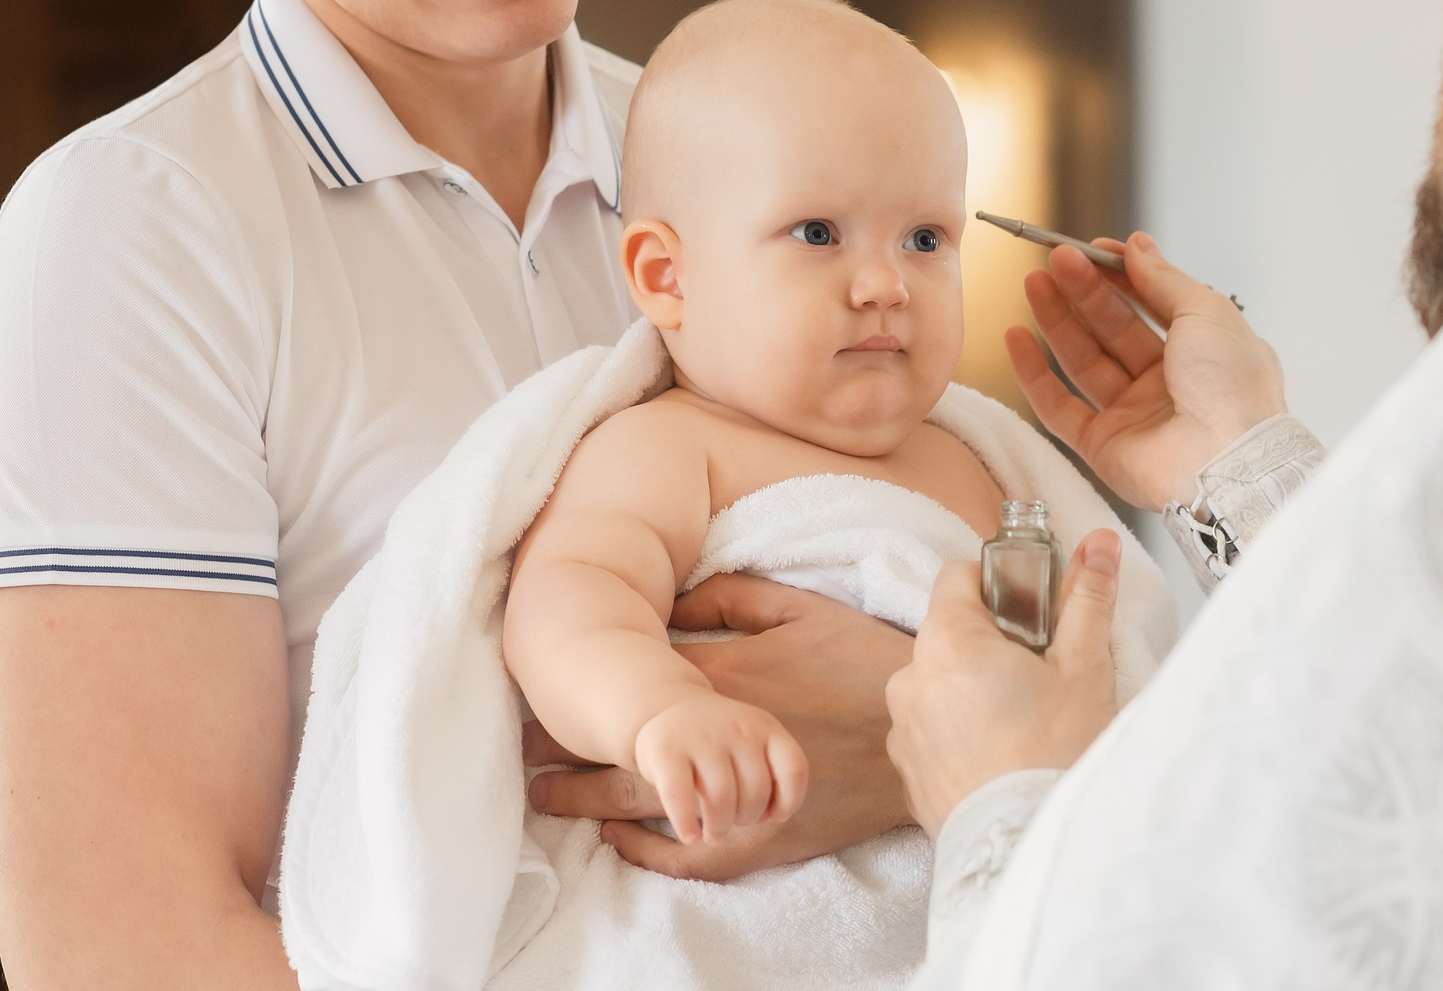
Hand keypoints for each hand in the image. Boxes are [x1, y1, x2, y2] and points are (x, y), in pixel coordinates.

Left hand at [527, 575, 913, 879]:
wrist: (925, 726)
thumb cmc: (863, 658)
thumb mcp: (799, 606)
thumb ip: (732, 595)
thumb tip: (680, 592)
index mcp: (720, 675)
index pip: (627, 682)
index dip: (577, 686)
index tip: (536, 681)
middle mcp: (714, 736)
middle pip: (615, 748)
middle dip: (560, 747)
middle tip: (518, 747)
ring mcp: (733, 793)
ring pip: (638, 802)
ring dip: (582, 796)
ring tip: (541, 793)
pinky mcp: (758, 838)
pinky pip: (684, 851)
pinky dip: (641, 846)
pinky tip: (612, 836)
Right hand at [631, 693, 807, 844]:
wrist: (668, 704)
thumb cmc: (718, 740)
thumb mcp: (753, 740)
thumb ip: (769, 771)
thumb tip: (771, 816)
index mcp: (765, 727)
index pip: (793, 769)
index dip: (788, 802)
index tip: (771, 815)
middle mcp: (737, 728)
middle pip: (756, 792)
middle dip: (747, 819)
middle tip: (733, 823)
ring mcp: (701, 737)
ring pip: (722, 798)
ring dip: (720, 828)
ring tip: (713, 834)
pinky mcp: (666, 750)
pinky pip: (680, 797)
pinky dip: (685, 823)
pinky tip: (690, 835)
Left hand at [885, 530, 1123, 834]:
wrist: (1028, 848)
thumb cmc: (1055, 755)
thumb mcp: (1084, 667)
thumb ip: (1087, 597)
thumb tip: (1098, 543)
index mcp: (946, 640)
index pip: (956, 576)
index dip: (997, 584)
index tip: (1033, 610)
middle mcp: (910, 679)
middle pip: (950, 634)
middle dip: (992, 644)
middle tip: (1041, 673)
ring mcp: (902, 730)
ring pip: (940, 685)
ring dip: (973, 691)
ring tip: (1024, 724)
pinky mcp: (907, 774)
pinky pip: (932, 733)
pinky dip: (960, 735)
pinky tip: (1002, 757)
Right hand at [1007, 232, 1288, 508]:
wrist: (1226, 463)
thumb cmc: (1232, 388)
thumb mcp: (1207, 312)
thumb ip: (1164, 279)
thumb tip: (1138, 246)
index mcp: (1202, 350)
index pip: (1152, 303)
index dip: (1123, 275)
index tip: (1094, 250)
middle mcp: (1168, 382)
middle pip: (1114, 328)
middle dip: (1085, 291)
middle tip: (1057, 260)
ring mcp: (1134, 415)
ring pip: (1084, 360)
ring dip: (1057, 320)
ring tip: (1034, 283)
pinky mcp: (1103, 446)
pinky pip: (1059, 407)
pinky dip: (1034, 374)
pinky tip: (1016, 337)